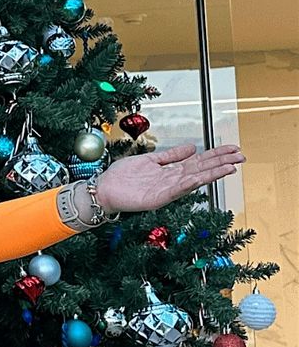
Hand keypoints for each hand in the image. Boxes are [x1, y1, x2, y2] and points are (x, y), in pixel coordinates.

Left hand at [94, 143, 244, 214]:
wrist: (103, 190)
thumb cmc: (122, 177)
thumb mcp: (150, 160)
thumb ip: (171, 155)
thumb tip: (192, 147)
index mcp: (171, 171)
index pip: (199, 161)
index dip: (216, 155)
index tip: (233, 149)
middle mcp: (172, 181)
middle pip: (202, 170)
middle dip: (221, 163)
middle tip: (242, 157)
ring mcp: (165, 191)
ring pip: (193, 180)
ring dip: (211, 173)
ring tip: (229, 167)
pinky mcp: (156, 199)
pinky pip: (174, 190)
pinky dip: (187, 184)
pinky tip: (200, 177)